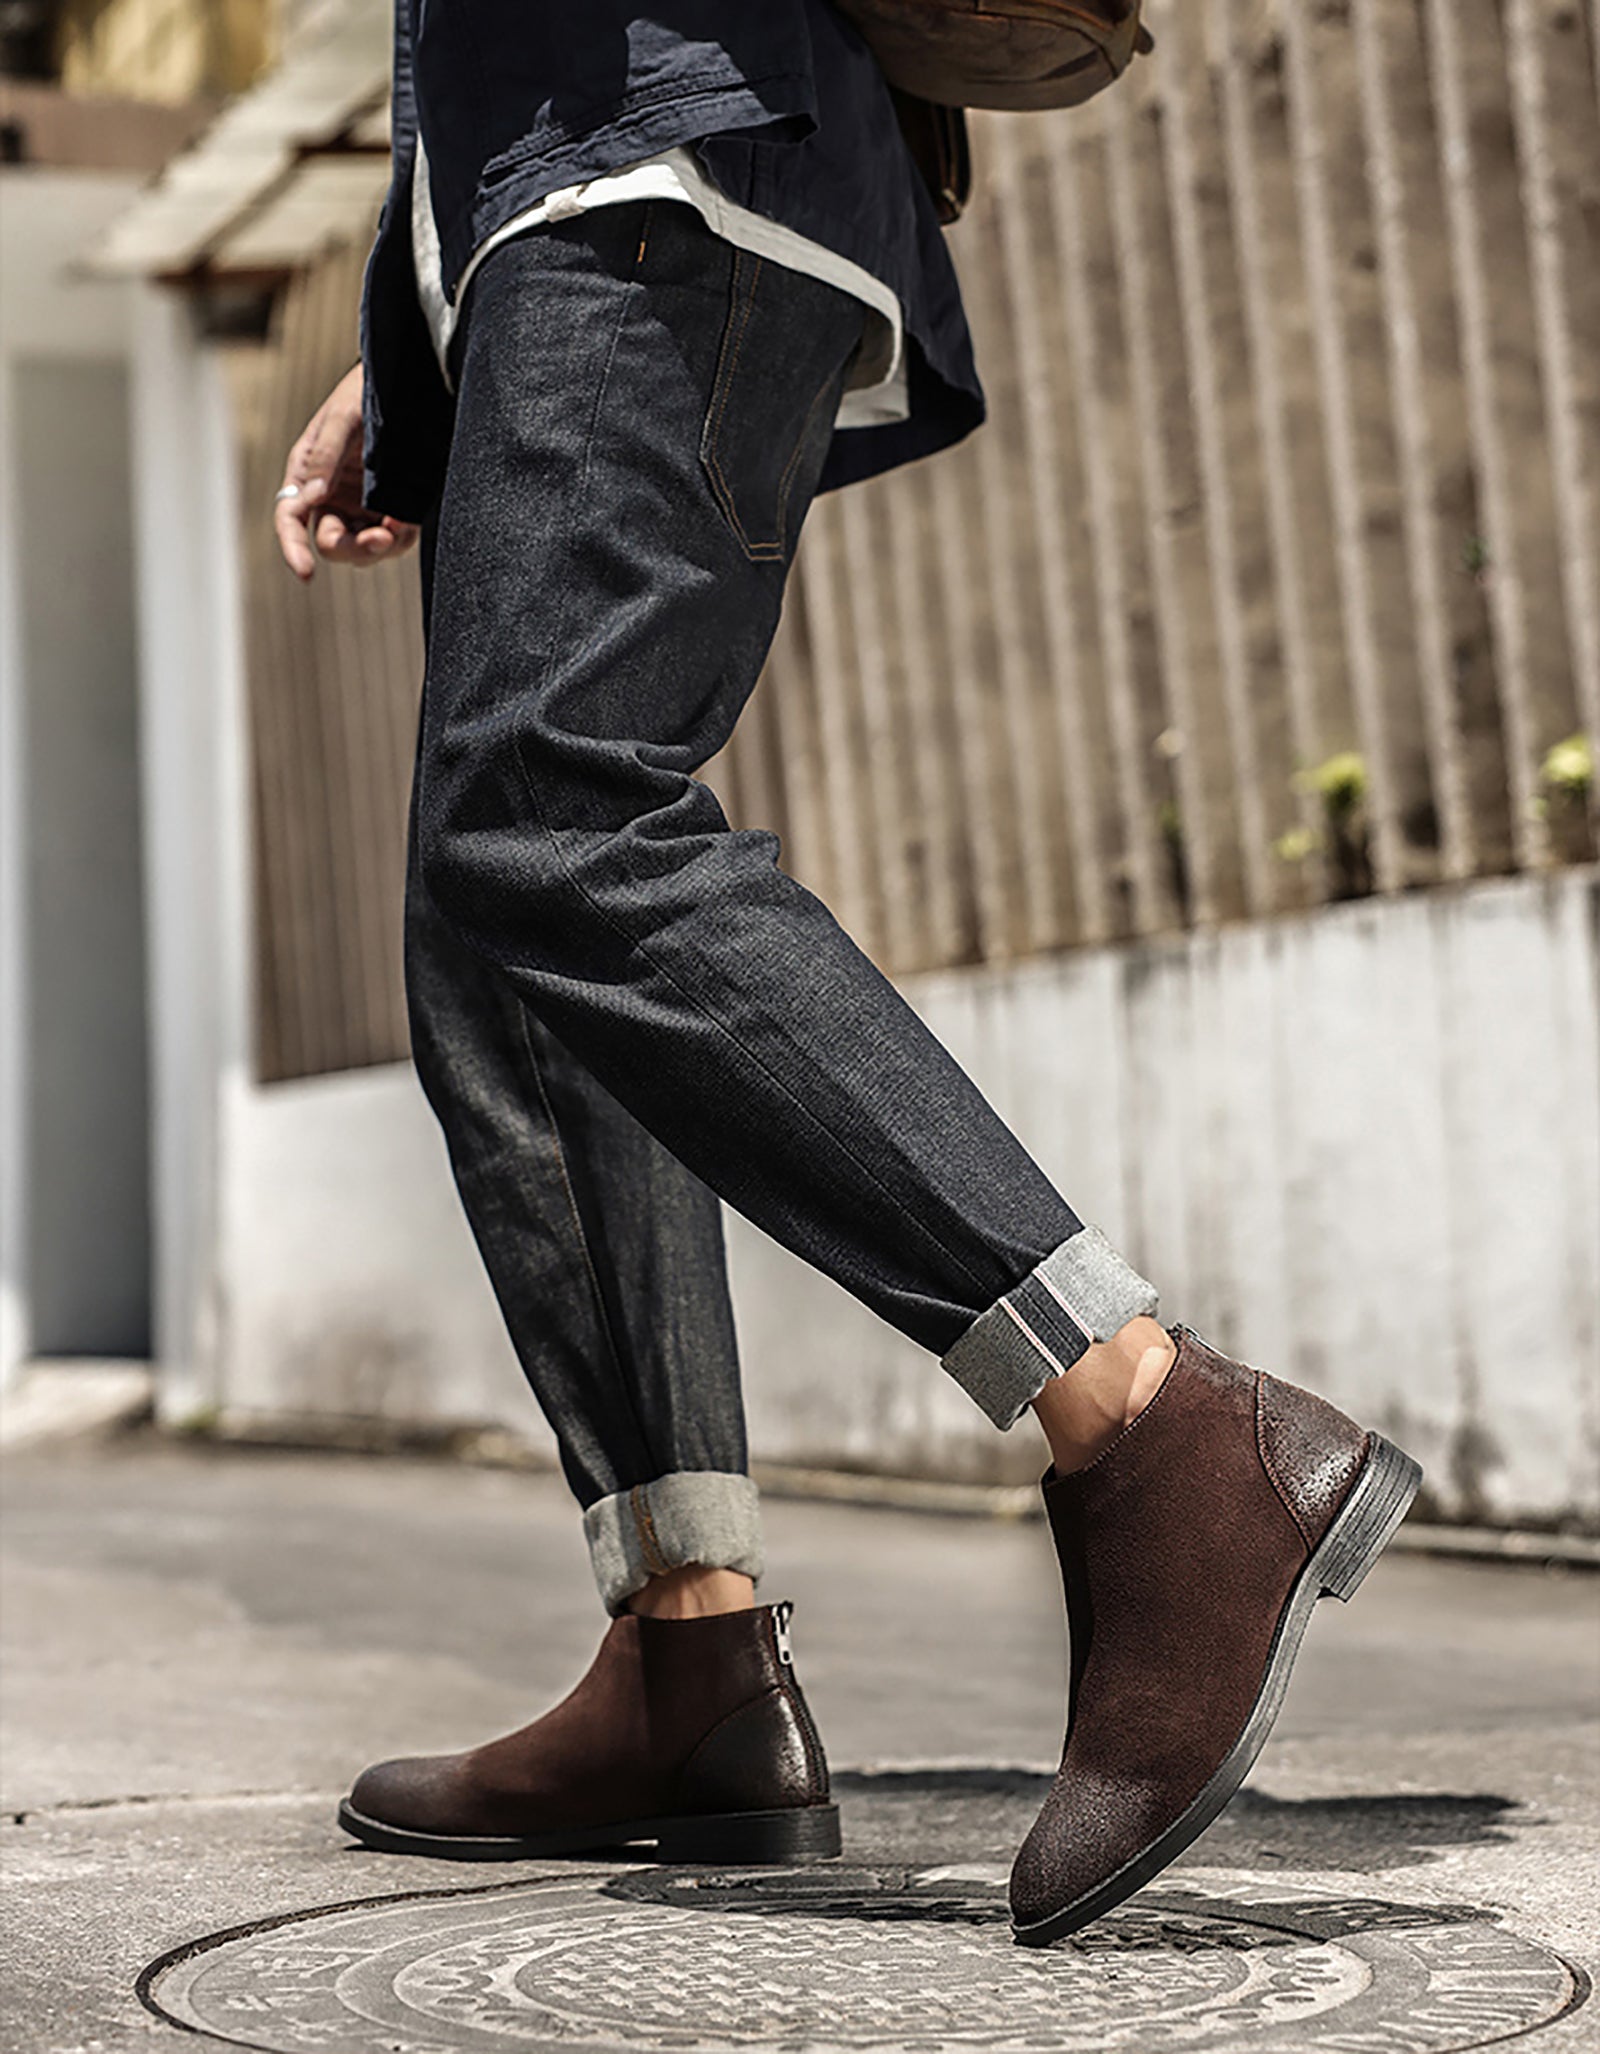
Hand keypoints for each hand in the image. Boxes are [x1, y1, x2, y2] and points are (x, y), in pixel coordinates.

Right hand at [274, 363, 419, 580]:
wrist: (409, 382)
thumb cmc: (366, 393)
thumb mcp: (344, 418)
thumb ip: (327, 456)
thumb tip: (312, 497)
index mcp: (306, 475)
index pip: (290, 520)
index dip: (293, 548)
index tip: (305, 573)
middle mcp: (330, 497)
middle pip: (331, 543)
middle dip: (353, 548)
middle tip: (382, 537)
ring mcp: (360, 507)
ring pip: (363, 550)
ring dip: (380, 548)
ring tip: (399, 525)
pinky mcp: (390, 509)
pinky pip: (392, 540)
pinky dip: (399, 539)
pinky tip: (406, 522)